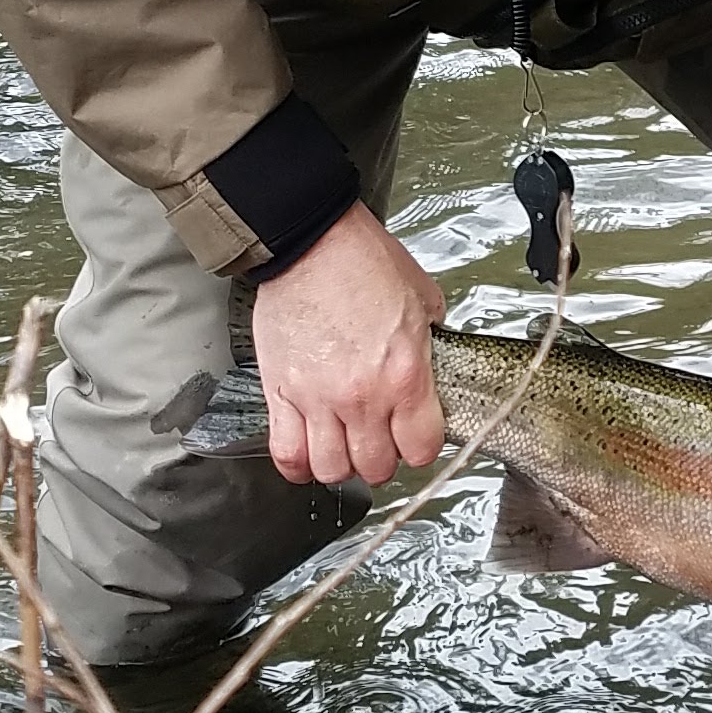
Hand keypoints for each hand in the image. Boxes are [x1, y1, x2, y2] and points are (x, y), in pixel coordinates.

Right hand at [251, 204, 445, 486]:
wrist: (309, 242)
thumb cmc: (362, 262)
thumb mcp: (423, 299)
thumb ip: (429, 343)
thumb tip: (430, 364)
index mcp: (405, 375)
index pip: (421, 449)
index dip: (421, 446)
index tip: (415, 436)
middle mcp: (361, 396)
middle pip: (375, 467)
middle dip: (382, 459)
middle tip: (379, 440)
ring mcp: (318, 399)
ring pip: (331, 469)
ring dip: (340, 463)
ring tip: (343, 445)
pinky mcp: (281, 392)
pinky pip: (286, 452)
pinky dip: (297, 463)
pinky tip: (307, 451)